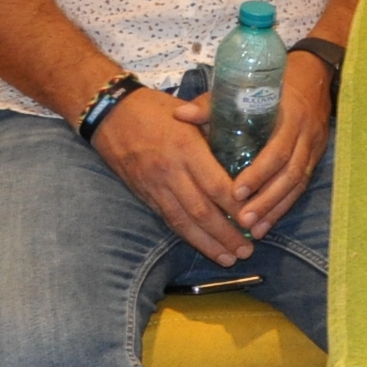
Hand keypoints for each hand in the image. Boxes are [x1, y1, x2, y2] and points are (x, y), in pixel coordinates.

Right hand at [87, 86, 254, 265]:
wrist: (110, 113)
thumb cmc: (156, 108)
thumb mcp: (190, 114)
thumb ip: (216, 132)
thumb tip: (248, 150)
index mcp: (186, 148)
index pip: (216, 185)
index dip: (236, 207)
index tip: (256, 219)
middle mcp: (170, 171)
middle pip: (202, 211)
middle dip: (226, 234)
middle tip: (248, 250)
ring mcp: (155, 186)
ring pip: (184, 222)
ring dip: (208, 243)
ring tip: (229, 257)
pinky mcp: (144, 194)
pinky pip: (168, 219)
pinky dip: (188, 236)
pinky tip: (203, 246)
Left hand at [229, 50, 334, 236]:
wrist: (313, 78)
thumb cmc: (272, 86)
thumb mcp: (245, 89)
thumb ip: (213, 104)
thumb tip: (180, 115)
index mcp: (290, 117)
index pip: (277, 150)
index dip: (258, 173)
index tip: (235, 192)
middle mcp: (305, 136)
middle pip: (290, 175)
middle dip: (266, 200)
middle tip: (242, 220)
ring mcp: (312, 150)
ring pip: (296, 185)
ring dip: (275, 209)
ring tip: (253, 229)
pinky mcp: (314, 160)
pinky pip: (300, 189)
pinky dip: (283, 208)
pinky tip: (266, 224)